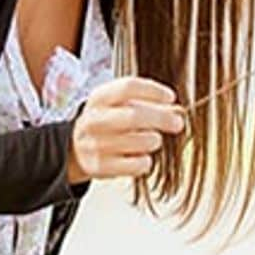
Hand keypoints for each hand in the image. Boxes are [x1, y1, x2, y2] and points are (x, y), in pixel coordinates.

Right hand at [65, 76, 184, 185]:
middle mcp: (94, 120)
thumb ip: (148, 104)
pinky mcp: (100, 167)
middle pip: (135, 116)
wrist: (76, 149)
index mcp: (99, 98)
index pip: (128, 87)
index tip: (171, 97)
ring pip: (141, 142)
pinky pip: (138, 165)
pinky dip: (146, 161)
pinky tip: (140, 157)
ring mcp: (95, 144)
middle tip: (178, 123)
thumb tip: (178, 111)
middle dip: (162, 118)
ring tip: (151, 140)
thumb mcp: (120, 106)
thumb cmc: (108, 122)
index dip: (153, 91)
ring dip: (154, 140)